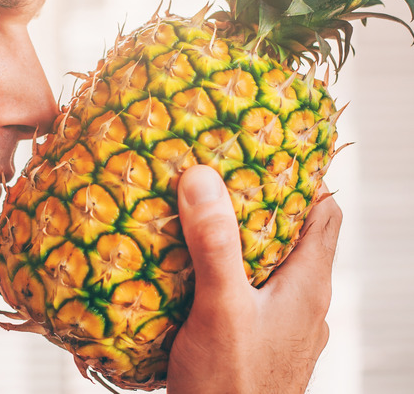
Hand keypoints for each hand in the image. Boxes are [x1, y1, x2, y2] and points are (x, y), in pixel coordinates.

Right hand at [165, 165, 341, 393]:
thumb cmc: (230, 384)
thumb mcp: (220, 307)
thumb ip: (215, 244)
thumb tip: (202, 177)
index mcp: (308, 285)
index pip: (326, 214)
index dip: (305, 179)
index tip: (265, 154)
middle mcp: (306, 304)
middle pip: (297, 238)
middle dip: (266, 206)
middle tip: (222, 181)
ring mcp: (287, 329)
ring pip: (275, 269)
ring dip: (248, 243)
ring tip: (206, 222)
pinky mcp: (263, 346)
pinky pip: (256, 296)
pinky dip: (236, 276)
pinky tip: (199, 278)